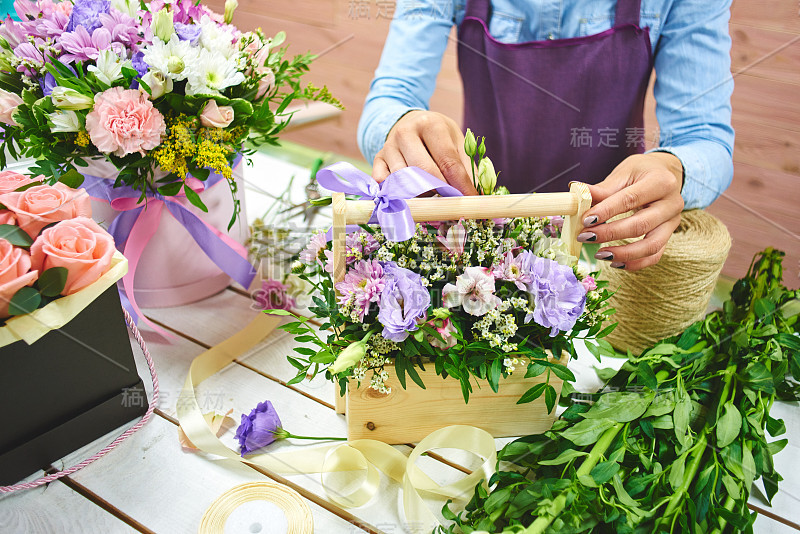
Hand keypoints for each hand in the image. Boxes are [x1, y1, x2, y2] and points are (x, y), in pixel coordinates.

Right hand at [373, 110, 477, 194]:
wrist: (409, 123)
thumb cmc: (437, 136)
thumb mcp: (456, 142)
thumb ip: (467, 167)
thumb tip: (478, 195)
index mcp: (431, 125)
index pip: (448, 161)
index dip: (461, 184)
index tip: (471, 200)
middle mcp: (406, 132)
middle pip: (424, 171)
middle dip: (440, 190)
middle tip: (451, 201)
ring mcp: (388, 146)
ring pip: (403, 179)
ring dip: (420, 193)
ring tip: (432, 196)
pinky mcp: (377, 158)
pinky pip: (383, 181)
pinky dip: (396, 192)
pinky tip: (409, 193)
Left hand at [580, 152, 684, 270]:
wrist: (667, 172)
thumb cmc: (643, 171)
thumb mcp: (624, 173)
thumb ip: (603, 188)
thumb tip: (577, 195)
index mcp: (661, 181)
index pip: (630, 199)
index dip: (607, 211)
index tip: (585, 220)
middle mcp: (672, 203)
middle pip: (641, 225)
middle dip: (610, 234)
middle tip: (585, 236)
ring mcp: (673, 221)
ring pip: (652, 245)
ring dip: (623, 254)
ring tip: (599, 254)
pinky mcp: (670, 234)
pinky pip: (655, 255)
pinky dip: (635, 263)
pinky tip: (615, 263)